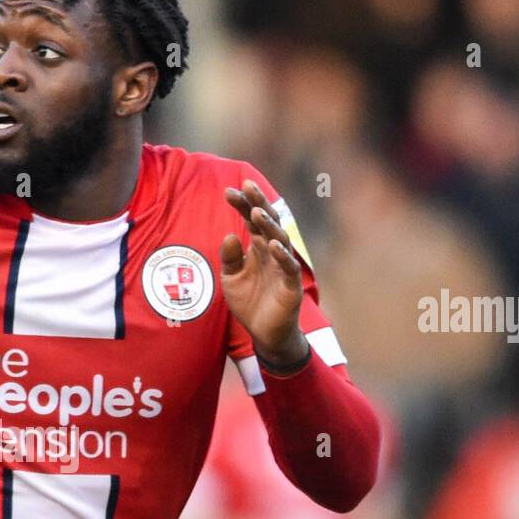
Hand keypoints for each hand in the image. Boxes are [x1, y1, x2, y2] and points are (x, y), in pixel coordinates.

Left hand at [221, 179, 308, 368]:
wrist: (264, 333)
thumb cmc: (249, 303)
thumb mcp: (231, 279)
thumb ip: (229, 258)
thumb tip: (229, 234)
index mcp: (258, 247)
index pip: (250, 220)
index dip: (241, 204)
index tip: (227, 191)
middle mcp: (272, 251)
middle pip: (267, 221)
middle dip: (257, 203)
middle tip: (247, 185)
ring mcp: (283, 266)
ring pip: (279, 239)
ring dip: (268, 225)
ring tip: (256, 211)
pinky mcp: (291, 284)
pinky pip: (288, 267)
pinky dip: (282, 255)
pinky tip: (273, 245)